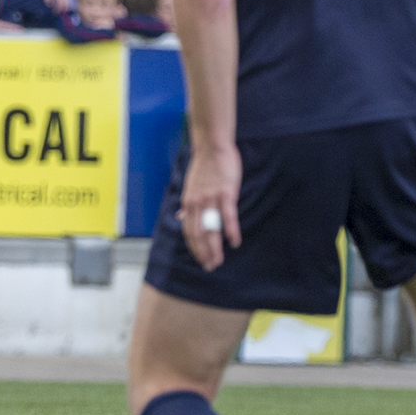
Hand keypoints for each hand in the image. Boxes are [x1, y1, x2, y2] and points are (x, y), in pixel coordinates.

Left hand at [178, 143, 241, 271]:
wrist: (212, 147)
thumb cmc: (204, 168)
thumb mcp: (190, 187)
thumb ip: (187, 204)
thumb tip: (181, 217)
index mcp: (188, 203)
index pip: (188, 231)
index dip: (194, 247)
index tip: (200, 260)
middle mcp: (196, 204)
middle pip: (198, 234)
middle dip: (203, 253)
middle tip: (210, 267)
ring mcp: (210, 199)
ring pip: (210, 229)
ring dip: (214, 248)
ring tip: (219, 261)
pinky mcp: (225, 193)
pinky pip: (228, 216)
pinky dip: (231, 230)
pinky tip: (234, 242)